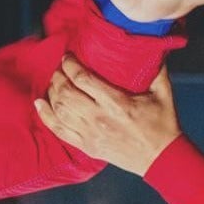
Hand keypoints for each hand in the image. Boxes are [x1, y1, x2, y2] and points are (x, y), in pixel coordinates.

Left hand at [36, 56, 181, 174]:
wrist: (162, 159)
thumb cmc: (163, 124)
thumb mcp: (163, 93)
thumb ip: (156, 69)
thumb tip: (151, 45)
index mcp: (117, 103)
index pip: (83, 79)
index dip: (70, 65)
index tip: (67, 57)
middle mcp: (99, 118)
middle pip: (66, 93)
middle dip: (58, 77)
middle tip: (59, 69)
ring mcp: (90, 134)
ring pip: (59, 110)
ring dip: (52, 93)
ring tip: (54, 82)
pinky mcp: (86, 147)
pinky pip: (59, 130)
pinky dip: (46, 116)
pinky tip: (40, 104)